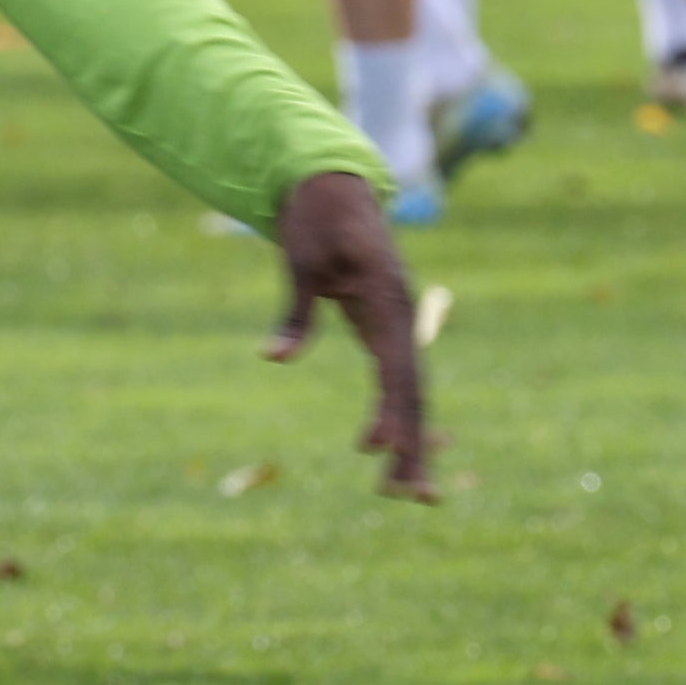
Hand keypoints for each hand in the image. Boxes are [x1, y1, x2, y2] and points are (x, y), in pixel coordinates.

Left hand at [263, 168, 438, 501]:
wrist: (332, 185)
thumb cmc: (316, 218)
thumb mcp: (300, 260)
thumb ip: (294, 311)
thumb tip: (271, 359)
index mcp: (387, 299)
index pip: (396, 366)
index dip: (394, 410)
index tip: (386, 451)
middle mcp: (401, 316)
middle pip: (413, 390)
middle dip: (414, 445)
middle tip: (413, 499)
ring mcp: (397, 324)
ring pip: (409, 392)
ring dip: (409, 441)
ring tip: (407, 495)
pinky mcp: (385, 328)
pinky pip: (396, 380)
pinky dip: (391, 416)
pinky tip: (374, 450)